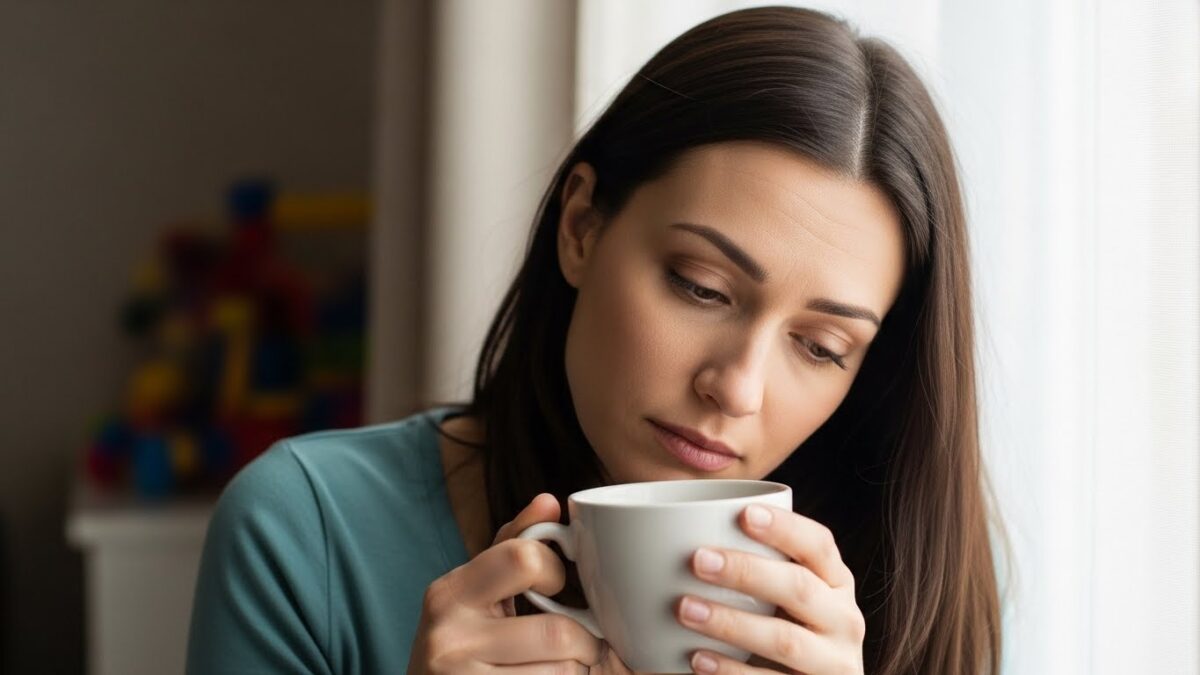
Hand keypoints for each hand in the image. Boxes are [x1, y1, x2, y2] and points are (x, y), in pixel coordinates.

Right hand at [408, 493, 633, 673]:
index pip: (523, 558)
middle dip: (584, 639)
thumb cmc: (461, 643)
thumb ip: (512, 546)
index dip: (556, 572)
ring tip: (563, 668)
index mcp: (449, 592)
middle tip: (583, 643)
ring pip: (562, 671)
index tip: (556, 586)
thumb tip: (548, 502)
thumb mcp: (476, 592)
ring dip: (577, 671)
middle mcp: (448, 635)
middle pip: (556, 632)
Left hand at [675, 504, 865, 673]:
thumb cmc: (790, 627)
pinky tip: (697, 659)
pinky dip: (731, 671)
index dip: (785, 527)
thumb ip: (761, 566)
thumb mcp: (790, 596)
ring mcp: (833, 662)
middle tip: (697, 560)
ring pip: (785, 639)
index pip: (819, 545)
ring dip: (732, 623)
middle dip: (747, 571)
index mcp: (836, 582)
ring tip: (686, 609)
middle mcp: (844, 619)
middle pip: (799, 588)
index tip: (744, 514)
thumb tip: (684, 530)